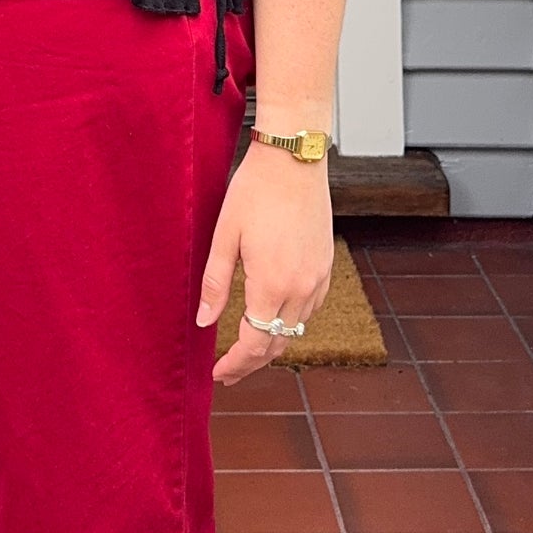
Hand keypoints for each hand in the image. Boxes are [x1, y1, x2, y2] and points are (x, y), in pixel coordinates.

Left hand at [196, 139, 333, 383]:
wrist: (295, 159)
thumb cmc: (255, 190)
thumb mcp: (225, 235)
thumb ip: (216, 283)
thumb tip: (205, 322)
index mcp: (272, 282)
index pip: (254, 342)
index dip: (235, 364)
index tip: (218, 373)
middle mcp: (302, 286)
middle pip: (278, 342)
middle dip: (252, 362)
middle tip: (229, 371)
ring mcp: (319, 276)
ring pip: (296, 327)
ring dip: (273, 342)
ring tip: (248, 348)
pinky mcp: (327, 265)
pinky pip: (311, 307)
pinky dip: (291, 320)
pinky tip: (274, 316)